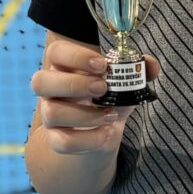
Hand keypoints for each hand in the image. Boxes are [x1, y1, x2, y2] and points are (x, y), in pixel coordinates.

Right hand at [30, 40, 160, 155]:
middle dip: (74, 84)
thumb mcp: (126, 82)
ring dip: (86, 115)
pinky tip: (106, 133)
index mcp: (65, 67)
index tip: (102, 64)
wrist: (103, 131)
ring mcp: (50, 114)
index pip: (56, 52)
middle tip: (102, 88)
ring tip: (110, 115)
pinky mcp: (55, 139)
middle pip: (41, 81)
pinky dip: (88, 140)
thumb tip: (152, 65)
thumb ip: (140, 70)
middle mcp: (51, 89)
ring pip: (52, 112)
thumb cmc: (110, 97)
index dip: (75, 56)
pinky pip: (62, 141)